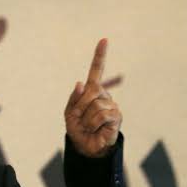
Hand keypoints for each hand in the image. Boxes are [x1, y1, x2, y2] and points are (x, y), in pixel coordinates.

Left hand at [65, 38, 121, 157]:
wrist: (85, 147)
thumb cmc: (78, 129)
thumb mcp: (69, 113)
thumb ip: (74, 98)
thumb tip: (80, 83)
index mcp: (92, 91)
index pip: (97, 71)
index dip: (100, 55)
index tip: (104, 40)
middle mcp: (104, 95)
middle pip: (91, 90)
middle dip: (81, 106)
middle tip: (80, 119)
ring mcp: (112, 105)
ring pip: (95, 104)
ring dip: (86, 118)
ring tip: (89, 126)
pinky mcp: (117, 116)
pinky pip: (101, 114)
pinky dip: (93, 123)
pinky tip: (96, 129)